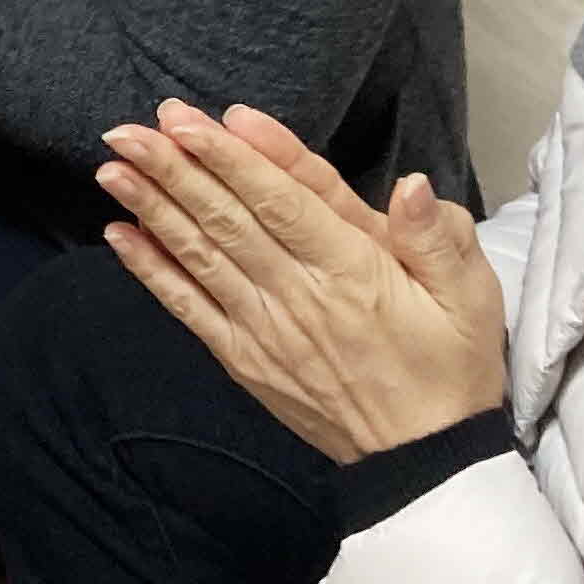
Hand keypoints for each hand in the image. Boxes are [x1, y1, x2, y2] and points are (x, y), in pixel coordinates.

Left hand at [95, 99, 507, 461]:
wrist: (423, 461)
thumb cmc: (452, 367)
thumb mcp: (471, 297)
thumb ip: (438, 237)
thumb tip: (413, 185)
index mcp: (353, 270)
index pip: (283, 202)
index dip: (235, 159)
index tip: (195, 122)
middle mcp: (299, 295)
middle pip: (228, 220)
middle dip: (176, 169)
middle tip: (130, 128)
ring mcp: (264, 329)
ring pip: (200, 256)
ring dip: (153, 209)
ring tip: (112, 166)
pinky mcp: (244, 358)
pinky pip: (189, 308)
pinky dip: (151, 271)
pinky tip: (119, 236)